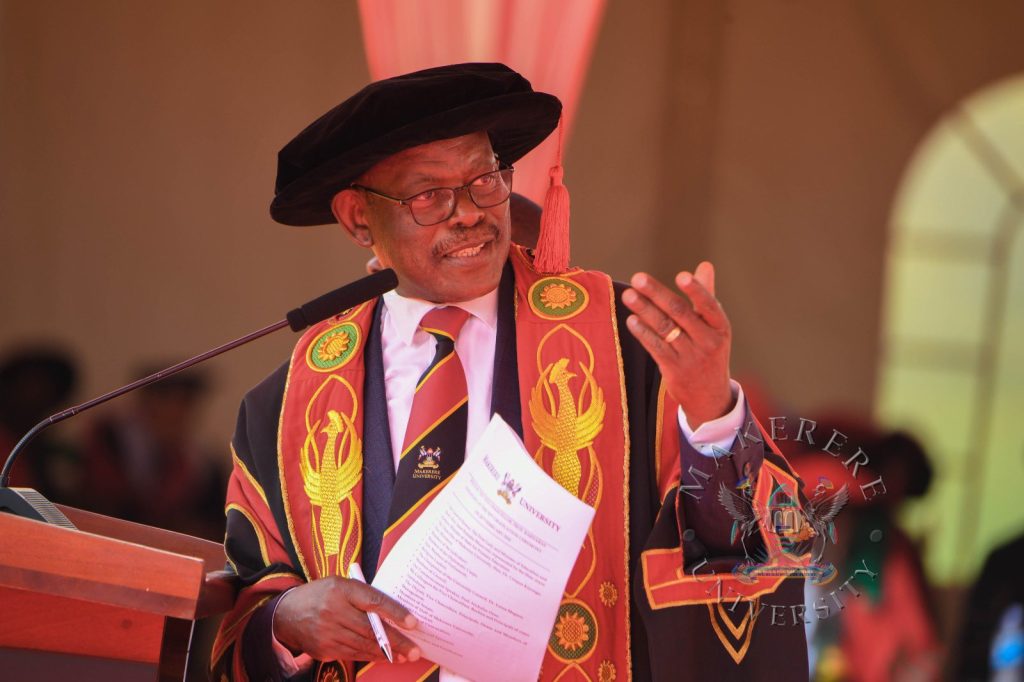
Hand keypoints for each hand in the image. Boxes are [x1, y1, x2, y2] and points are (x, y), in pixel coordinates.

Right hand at [273, 577, 420, 662]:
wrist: (287, 614)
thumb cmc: (321, 595)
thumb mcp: (340, 584)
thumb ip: (363, 595)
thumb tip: (392, 611)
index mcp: (340, 589)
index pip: (373, 601)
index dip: (394, 612)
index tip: (412, 622)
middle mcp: (333, 610)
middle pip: (371, 629)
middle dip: (397, 641)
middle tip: (415, 650)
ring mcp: (327, 632)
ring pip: (363, 645)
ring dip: (387, 653)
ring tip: (406, 656)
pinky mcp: (324, 649)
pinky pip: (353, 654)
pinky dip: (371, 656)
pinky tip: (385, 657)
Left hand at [622, 261, 732, 428]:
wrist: (710, 396)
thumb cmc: (710, 351)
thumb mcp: (715, 327)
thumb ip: (706, 296)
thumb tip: (705, 265)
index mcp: (721, 327)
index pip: (710, 306)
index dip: (696, 290)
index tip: (681, 275)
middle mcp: (708, 341)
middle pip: (680, 313)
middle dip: (657, 294)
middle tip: (638, 278)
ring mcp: (691, 357)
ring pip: (665, 329)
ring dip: (644, 310)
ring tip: (628, 295)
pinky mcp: (674, 370)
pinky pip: (656, 347)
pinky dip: (643, 332)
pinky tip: (631, 320)